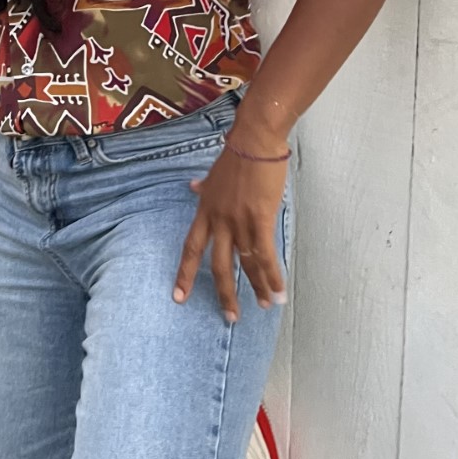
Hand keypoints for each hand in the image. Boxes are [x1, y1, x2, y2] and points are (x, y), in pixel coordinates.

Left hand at [173, 140, 287, 322]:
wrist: (254, 142)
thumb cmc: (237, 155)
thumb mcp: (213, 174)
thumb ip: (203, 187)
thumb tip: (193, 187)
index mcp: (205, 211)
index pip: (191, 248)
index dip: (185, 273)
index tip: (178, 297)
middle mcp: (219, 221)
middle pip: (218, 265)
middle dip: (224, 293)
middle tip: (230, 317)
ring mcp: (239, 221)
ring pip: (246, 264)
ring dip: (257, 287)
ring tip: (265, 306)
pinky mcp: (260, 219)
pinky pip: (265, 255)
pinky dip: (273, 275)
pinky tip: (279, 291)